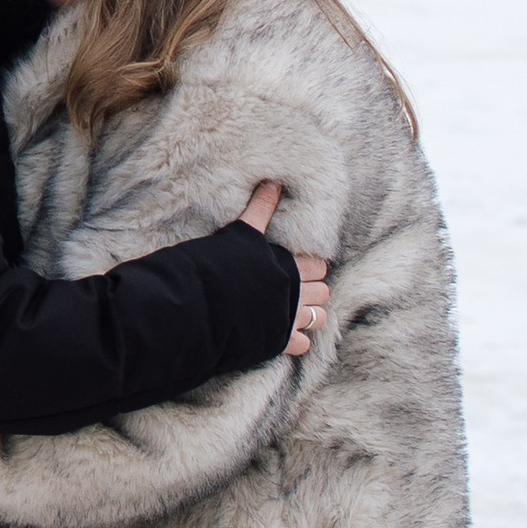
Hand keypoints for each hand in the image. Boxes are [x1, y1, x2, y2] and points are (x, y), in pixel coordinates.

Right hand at [238, 183, 331, 356]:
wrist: (204, 304)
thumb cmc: (222, 266)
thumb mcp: (242, 232)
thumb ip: (260, 209)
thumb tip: (274, 182)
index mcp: (291, 265)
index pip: (318, 266)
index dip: (310, 268)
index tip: (298, 269)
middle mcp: (297, 293)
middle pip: (322, 292)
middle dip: (313, 291)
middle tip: (295, 291)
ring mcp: (290, 319)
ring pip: (318, 318)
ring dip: (310, 316)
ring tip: (294, 313)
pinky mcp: (279, 341)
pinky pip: (302, 345)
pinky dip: (297, 342)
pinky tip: (285, 336)